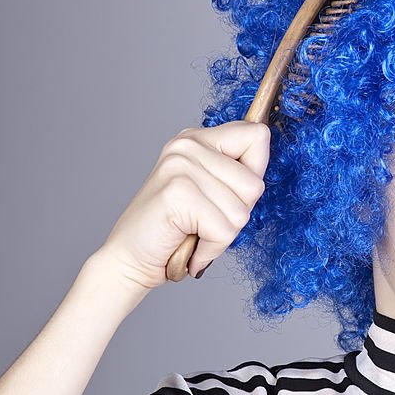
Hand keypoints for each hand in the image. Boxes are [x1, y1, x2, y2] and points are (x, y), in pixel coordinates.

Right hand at [94, 120, 270, 292]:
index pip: (257, 136)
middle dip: (237, 214)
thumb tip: (265, 170)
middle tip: (204, 221)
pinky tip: (190, 246)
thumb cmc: (173, 231)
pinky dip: (211, 248)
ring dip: (222, 236)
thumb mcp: (209, 193)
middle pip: (254, 183)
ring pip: (241, 211)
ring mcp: (181, 167)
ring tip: (195, 233)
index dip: (255, 172)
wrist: (129, 259)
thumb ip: (235, 175)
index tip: (229, 194)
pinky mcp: (178, 193)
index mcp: (197, 140)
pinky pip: (224, 230)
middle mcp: (188, 145)